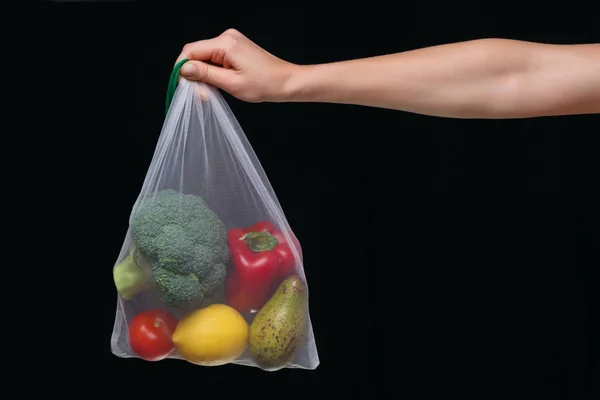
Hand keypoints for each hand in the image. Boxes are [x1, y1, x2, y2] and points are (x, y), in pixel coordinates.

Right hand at [175, 29, 296, 102]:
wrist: (286, 82)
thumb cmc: (264, 84)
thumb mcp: (231, 83)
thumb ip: (205, 74)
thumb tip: (183, 69)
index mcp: (225, 43)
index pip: (190, 50)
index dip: (182, 68)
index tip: (183, 86)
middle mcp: (227, 38)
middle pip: (196, 53)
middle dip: (194, 74)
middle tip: (201, 95)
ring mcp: (231, 42)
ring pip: (205, 57)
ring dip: (204, 75)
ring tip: (211, 92)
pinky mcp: (235, 48)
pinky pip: (215, 58)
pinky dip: (213, 72)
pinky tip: (218, 84)